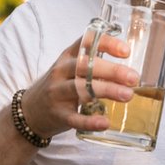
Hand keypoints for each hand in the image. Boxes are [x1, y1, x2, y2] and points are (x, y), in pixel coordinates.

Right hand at [20, 32, 136, 138]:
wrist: (30, 111)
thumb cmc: (61, 84)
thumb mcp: (72, 67)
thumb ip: (95, 62)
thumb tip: (130, 64)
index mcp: (68, 56)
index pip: (86, 42)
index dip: (107, 43)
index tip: (126, 51)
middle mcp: (61, 71)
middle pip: (86, 66)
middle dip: (112, 71)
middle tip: (133, 78)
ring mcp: (57, 93)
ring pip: (81, 89)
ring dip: (106, 90)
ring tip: (128, 95)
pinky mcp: (57, 114)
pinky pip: (74, 118)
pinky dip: (90, 121)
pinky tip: (105, 122)